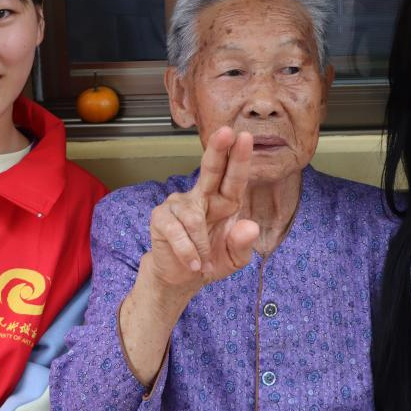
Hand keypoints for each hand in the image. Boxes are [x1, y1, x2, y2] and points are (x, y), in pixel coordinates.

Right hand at [144, 127, 259, 293]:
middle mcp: (202, 196)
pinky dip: (187, 252)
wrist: (180, 278)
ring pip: (194, 218)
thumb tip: (250, 226)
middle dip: (218, 150)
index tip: (245, 137)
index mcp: (225, 201)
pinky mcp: (161, 217)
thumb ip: (242, 245)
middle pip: (210, 169)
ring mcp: (179, 204)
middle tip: (226, 132)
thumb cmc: (210, 261)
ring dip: (202, 245)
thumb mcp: (234, 259)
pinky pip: (177, 232)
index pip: (234, 178)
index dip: (240, 158)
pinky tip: (193, 264)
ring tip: (205, 265)